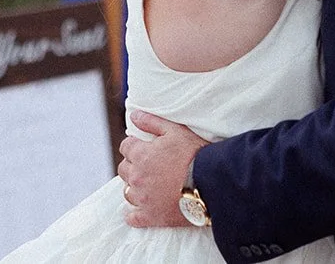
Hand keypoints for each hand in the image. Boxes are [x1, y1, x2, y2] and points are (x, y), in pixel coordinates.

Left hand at [118, 110, 205, 227]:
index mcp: (141, 155)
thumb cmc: (195, 154)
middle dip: (133, 165)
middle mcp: (137, 178)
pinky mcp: (151, 217)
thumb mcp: (175, 130)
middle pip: (124, 169)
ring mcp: (143, 199)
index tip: (144, 147)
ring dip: (134, 187)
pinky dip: (133, 215)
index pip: (125, 147)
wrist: (210, 184)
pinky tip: (139, 210)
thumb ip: (151, 122)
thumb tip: (133, 114)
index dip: (135, 145)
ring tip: (148, 185)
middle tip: (148, 165)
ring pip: (127, 192)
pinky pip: (133, 218)